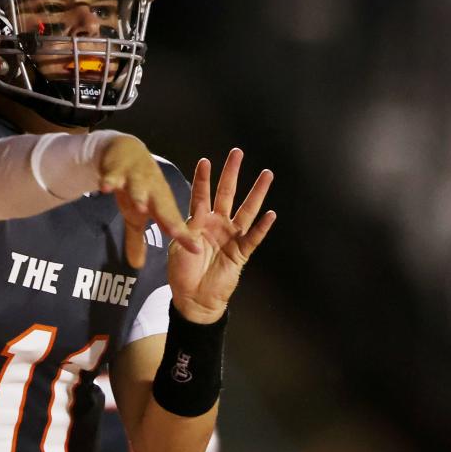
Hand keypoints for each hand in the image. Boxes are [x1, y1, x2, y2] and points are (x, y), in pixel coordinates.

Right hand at [98, 137, 201, 267]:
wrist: (125, 151)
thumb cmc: (136, 188)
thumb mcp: (136, 215)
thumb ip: (137, 240)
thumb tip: (136, 266)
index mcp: (161, 203)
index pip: (174, 223)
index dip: (184, 236)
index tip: (196, 250)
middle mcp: (152, 190)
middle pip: (161, 206)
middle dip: (168, 218)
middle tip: (176, 233)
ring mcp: (135, 177)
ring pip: (139, 187)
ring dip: (140, 195)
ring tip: (141, 206)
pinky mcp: (117, 167)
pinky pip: (113, 174)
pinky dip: (110, 179)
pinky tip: (105, 187)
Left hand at [168, 150, 274, 321]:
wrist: (193, 299)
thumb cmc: (182, 273)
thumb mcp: (179, 247)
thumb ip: (187, 228)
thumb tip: (195, 210)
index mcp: (199, 221)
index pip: (201, 194)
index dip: (203, 178)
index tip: (206, 160)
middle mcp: (217, 225)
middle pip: (226, 194)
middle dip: (232, 173)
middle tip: (238, 152)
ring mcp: (231, 237)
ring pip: (246, 210)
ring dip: (256, 193)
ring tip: (266, 174)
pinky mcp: (241, 253)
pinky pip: (253, 238)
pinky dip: (262, 227)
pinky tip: (271, 215)